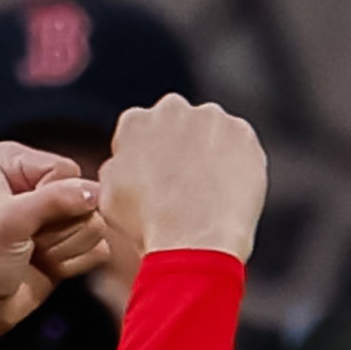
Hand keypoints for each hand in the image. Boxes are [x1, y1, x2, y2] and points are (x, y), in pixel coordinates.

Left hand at [0, 141, 109, 335]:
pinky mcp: (70, 242)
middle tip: (27, 241)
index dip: (52, 199)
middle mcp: (37, 182)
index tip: (21, 219)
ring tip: (33, 253)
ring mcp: (56, 214)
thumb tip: (95, 194)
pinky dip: (73, 263)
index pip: (66, 170)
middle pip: (86, 197)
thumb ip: (54, 199)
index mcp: (14, 161)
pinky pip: (99, 248)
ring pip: (95, 224)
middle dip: (58, 229)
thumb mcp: (10, 220)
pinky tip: (45, 267)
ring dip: (64, 248)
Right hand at [96, 95, 264, 261]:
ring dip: (210, 151)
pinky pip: (239, 144)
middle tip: (185, 184)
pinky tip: (229, 190)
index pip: (141, 131)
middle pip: (178, 124)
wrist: (194, 241)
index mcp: (134, 122)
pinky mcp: (242, 132)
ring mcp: (211, 117)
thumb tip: (124, 163)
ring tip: (209, 192)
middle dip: (180, 146)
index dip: (148, 157)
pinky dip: (237, 162)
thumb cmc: (147, 226)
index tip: (155, 180)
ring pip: (211, 132)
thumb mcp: (108, 199)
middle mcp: (172, 108)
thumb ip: (115, 169)